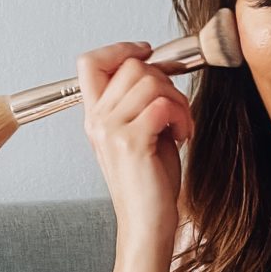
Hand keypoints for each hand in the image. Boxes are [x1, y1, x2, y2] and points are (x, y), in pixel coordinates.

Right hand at [77, 39, 193, 243]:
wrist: (147, 223)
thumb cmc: (150, 184)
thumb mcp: (141, 133)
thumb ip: (140, 102)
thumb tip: (158, 71)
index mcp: (96, 117)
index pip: (89, 62)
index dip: (119, 49)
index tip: (146, 53)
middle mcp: (97, 121)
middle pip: (131, 66)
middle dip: (165, 81)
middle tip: (176, 111)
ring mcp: (111, 130)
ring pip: (150, 81)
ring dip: (177, 101)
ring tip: (180, 127)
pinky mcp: (131, 142)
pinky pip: (163, 104)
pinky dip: (181, 117)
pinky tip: (181, 137)